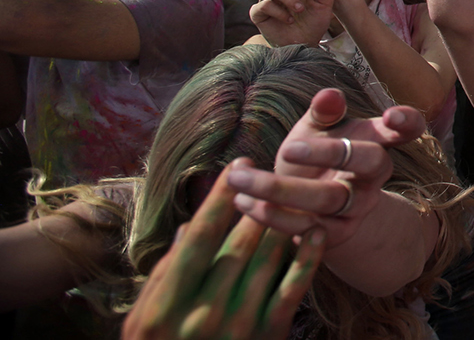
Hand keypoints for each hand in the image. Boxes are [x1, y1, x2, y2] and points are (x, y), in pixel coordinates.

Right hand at [120, 159, 322, 339]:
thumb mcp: (143, 324)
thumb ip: (165, 276)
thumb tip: (188, 228)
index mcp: (163, 307)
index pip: (198, 239)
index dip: (221, 197)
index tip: (239, 163)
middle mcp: (201, 314)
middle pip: (237, 244)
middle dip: (260, 200)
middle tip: (280, 164)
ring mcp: (237, 327)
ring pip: (267, 261)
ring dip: (286, 220)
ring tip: (302, 187)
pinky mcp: (267, 338)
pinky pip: (291, 292)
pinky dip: (306, 261)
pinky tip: (317, 233)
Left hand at [226, 87, 426, 248]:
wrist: (315, 212)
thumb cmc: (315, 158)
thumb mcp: (317, 131)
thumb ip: (323, 114)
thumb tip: (329, 94)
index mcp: (376, 143)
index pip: (406, 131)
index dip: (407, 123)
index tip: (391, 117)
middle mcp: (372, 178)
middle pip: (368, 162)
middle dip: (330, 153)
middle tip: (287, 148)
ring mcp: (356, 208)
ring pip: (328, 198)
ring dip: (280, 189)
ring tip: (239, 176)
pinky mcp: (334, 236)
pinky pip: (305, 227)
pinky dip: (271, 216)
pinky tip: (241, 202)